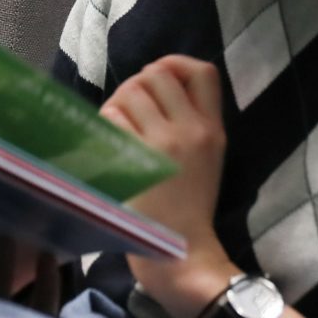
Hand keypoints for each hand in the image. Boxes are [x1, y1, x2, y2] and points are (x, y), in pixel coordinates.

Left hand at [100, 54, 236, 317]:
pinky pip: (112, 117)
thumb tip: (155, 85)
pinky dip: (104, 123)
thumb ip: (193, 122)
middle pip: (157, 73)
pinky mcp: (136, 158)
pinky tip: (108, 142)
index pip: (203, 72)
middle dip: (138, 84)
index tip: (161, 81)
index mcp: (213, 129)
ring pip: (131, 91)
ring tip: (118, 127)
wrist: (183, 252)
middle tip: (131, 110)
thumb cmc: (190, 208)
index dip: (176, 65)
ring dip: (118, 103)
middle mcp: (192, 130)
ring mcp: (163, 143)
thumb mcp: (209, 158)